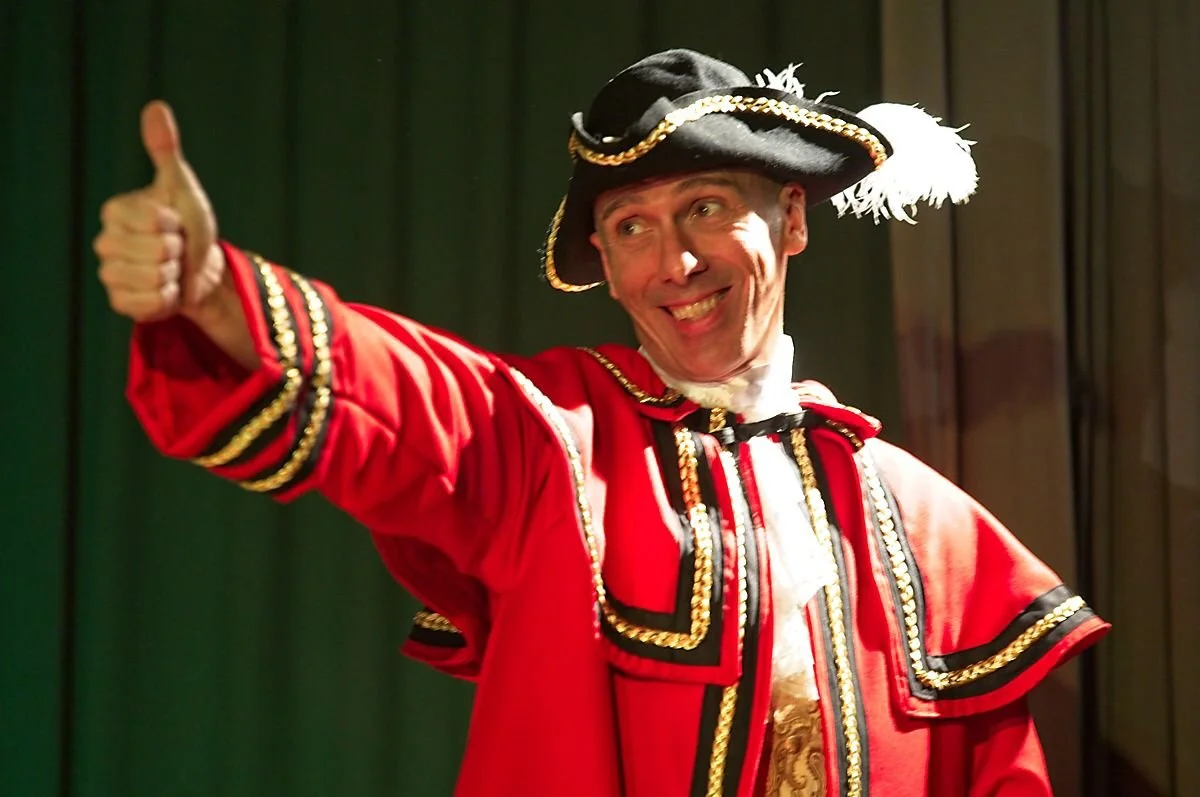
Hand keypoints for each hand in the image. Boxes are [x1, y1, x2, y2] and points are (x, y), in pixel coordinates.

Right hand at [94, 101, 224, 322]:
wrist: (200, 270)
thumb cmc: (189, 225)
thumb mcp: (182, 186)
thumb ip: (165, 151)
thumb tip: (156, 107)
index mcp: (115, 211)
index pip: (156, 220)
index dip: (177, 224)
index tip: (175, 223)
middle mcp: (105, 242)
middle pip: (158, 252)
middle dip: (179, 252)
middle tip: (176, 250)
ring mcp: (110, 274)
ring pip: (155, 278)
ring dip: (176, 277)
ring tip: (172, 270)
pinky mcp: (121, 303)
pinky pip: (151, 303)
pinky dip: (170, 299)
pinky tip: (168, 290)